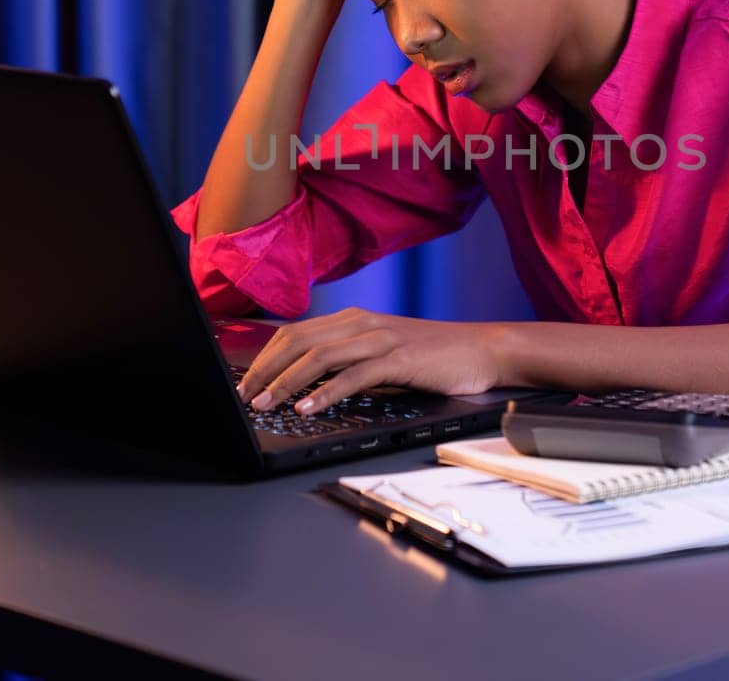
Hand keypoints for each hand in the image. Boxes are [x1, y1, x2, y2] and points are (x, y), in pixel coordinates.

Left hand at [237, 308, 504, 413]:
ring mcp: (380, 338)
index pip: (295, 333)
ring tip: (267, 404)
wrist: (482, 350)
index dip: (265, 358)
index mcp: (354, 319)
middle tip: (246, 397)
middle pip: (298, 341)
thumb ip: (349, 360)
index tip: (246, 383)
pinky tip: (308, 408)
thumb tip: (307, 383)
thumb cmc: (433, 357)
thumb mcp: (383, 352)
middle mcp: (362, 323)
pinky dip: (326, 392)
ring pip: (320, 356)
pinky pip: (353, 375)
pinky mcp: (399, 358)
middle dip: (266, 370)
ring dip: (287, 382)